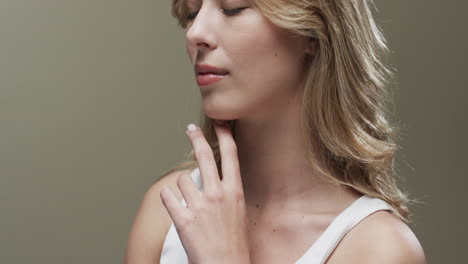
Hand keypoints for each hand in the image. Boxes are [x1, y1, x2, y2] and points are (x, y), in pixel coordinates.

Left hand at [160, 120, 250, 263]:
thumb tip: (217, 181)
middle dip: (197, 138)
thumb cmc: (235, 244)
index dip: (226, 136)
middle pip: (205, 156)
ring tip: (188, 202)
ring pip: (182, 180)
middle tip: (191, 129)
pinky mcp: (183, 218)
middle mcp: (217, 194)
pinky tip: (174, 206)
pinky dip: (168, 199)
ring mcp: (200, 205)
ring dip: (182, 188)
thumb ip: (227, 194)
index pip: (231, 156)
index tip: (221, 123)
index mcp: (234, 192)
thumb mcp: (239, 213)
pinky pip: (167, 196)